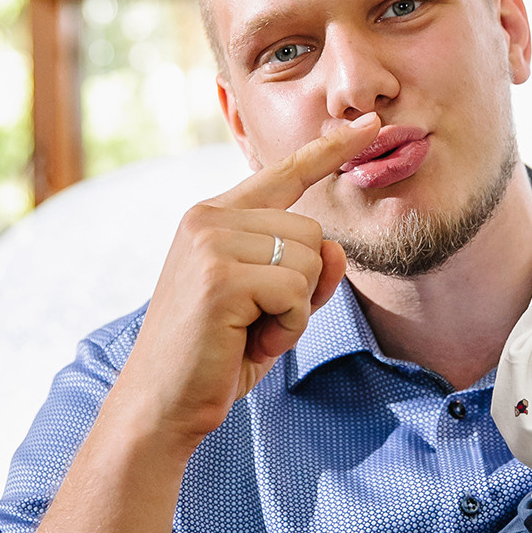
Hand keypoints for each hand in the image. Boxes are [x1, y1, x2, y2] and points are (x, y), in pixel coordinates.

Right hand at [114, 114, 380, 447]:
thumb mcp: (271, 306)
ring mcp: (210, 243)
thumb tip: (334, 245)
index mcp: (213, 217)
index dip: (330, 151)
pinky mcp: (219, 276)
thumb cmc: (215, 357)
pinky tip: (250, 341)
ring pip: (308, 259)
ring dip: (294, 310)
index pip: (283, 174)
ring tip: (248, 332)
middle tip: (257, 322)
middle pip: (311, 230)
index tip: (372, 126)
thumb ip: (304, 270)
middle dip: (302, 287)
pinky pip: (296, 291)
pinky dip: (287, 326)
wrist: (160, 407)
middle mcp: (207, 218)